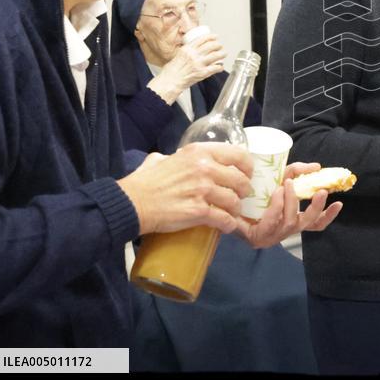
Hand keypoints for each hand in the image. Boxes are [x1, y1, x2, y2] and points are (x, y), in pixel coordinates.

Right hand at [118, 142, 253, 234]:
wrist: (132, 203)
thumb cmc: (145, 181)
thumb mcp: (162, 159)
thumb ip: (175, 157)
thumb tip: (175, 158)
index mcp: (199, 152)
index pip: (239, 155)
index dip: (247, 167)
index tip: (246, 175)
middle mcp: (205, 168)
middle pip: (240, 180)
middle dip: (244, 191)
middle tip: (239, 198)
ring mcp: (203, 190)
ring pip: (235, 201)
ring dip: (236, 210)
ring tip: (232, 213)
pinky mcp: (199, 211)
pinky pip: (225, 219)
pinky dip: (229, 225)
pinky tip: (226, 227)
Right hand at [147, 34, 226, 103]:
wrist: (170, 81)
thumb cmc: (172, 70)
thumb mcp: (178, 55)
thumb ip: (187, 51)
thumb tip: (195, 49)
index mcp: (187, 49)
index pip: (202, 39)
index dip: (211, 37)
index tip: (215, 37)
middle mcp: (194, 55)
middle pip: (211, 46)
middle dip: (218, 45)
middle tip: (220, 46)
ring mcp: (199, 64)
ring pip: (216, 55)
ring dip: (222, 53)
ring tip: (224, 53)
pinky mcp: (202, 73)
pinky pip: (215, 68)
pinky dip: (220, 67)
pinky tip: (221, 66)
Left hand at [235, 162, 342, 247]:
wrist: (222, 204)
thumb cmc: (251, 196)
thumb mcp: (277, 181)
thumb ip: (294, 173)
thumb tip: (316, 166)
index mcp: (290, 221)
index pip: (315, 224)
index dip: (328, 216)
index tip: (340, 203)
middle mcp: (283, 231)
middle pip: (306, 223)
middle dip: (315, 207)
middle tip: (321, 191)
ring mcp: (271, 236)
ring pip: (291, 222)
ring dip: (292, 201)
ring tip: (288, 184)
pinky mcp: (257, 237)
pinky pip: (272, 222)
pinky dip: (276, 206)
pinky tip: (277, 194)